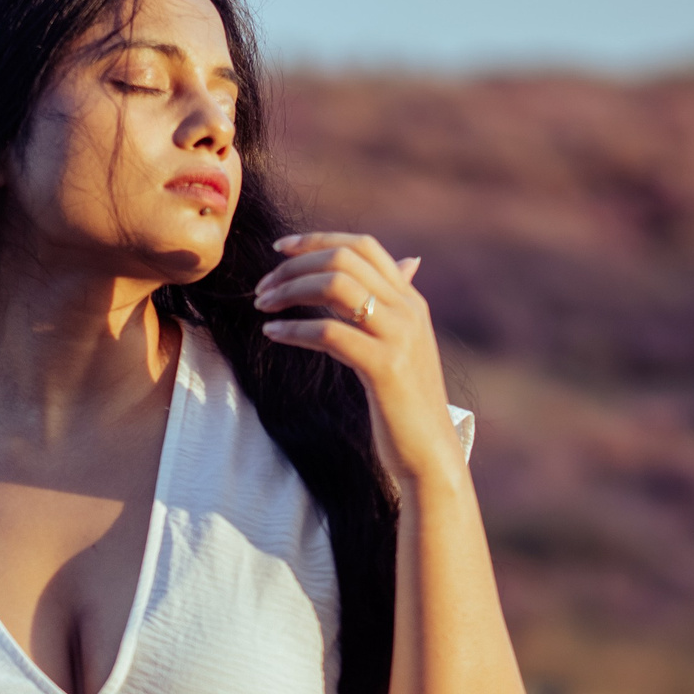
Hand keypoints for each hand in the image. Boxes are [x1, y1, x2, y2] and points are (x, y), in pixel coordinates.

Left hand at [254, 231, 461, 490]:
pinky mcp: (385, 367)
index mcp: (411, 300)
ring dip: (290, 290)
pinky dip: (295, 329)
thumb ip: (392, 307)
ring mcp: (399, 336)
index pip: (363, 246)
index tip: (279, 248)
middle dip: (296, 265)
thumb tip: (406, 263)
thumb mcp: (402, 346)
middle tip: (263, 287)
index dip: (318, 239)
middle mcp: (408, 310)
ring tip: (263, 306)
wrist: (431, 454)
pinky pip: (330, 333)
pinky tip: (273, 334)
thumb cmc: (406, 404)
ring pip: (337, 285)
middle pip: (345, 259)